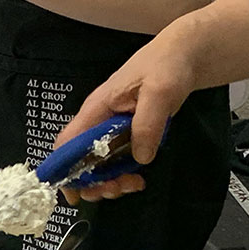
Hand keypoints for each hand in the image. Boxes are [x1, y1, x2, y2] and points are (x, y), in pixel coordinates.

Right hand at [56, 25, 200, 204]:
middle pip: (80, 161)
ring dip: (110, 182)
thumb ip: (147, 124)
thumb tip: (140, 158)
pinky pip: (116, 162)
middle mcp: (98, 122)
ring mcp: (111, 130)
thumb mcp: (160, 91)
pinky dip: (123, 175)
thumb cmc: (167, 65)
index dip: (64, 170)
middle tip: (118, 189)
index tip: (74, 194)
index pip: (67, 142)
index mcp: (96, 109)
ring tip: (134, 184)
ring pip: (98, 165)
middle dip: (93, 182)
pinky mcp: (126, 135)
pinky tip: (139, 178)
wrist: (185, 55)